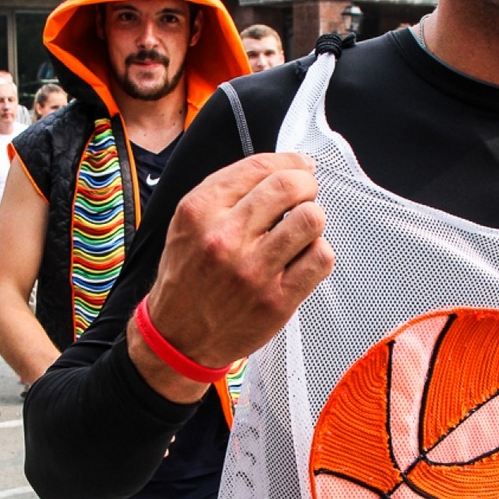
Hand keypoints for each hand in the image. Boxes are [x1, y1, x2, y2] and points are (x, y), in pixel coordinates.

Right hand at [128, 153, 334, 401]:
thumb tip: (290, 166)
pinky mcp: (276, 301)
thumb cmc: (190, 273)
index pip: (260, 166)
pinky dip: (317, 252)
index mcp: (200, 210)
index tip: (300, 167)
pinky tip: (301, 257)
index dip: (290, 161)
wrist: (178, 336)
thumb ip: (231, 190)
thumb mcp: (190, 221)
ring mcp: (252, 271)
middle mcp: (225, 238)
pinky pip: (320, 258)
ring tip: (299, 230)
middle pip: (290, 186)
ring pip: (311, 219)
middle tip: (305, 195)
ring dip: (312, 219)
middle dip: (306, 184)